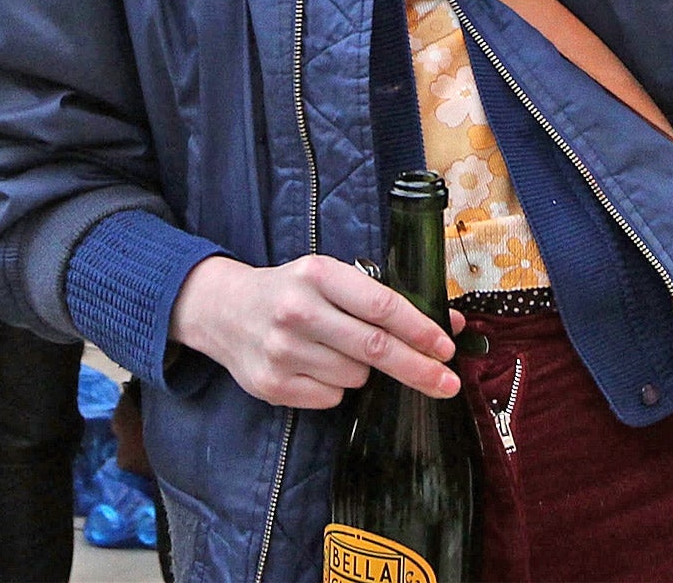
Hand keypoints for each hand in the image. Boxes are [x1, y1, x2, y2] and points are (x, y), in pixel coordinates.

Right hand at [169, 255, 461, 409]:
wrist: (223, 309)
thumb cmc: (294, 290)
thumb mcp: (334, 279)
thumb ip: (388, 300)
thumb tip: (449, 325)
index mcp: (318, 274)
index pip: (382, 306)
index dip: (420, 330)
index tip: (446, 347)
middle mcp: (297, 311)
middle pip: (374, 348)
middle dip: (418, 368)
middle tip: (447, 383)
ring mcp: (280, 351)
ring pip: (355, 377)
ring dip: (365, 371)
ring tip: (341, 350)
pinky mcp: (270, 385)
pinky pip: (330, 398)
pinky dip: (337, 387)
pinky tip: (318, 365)